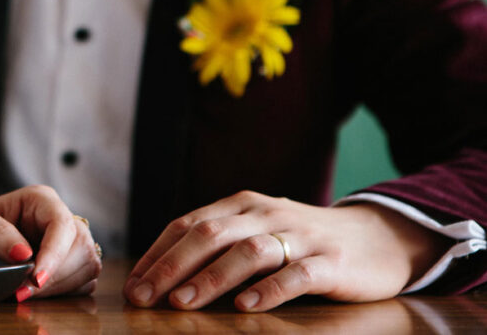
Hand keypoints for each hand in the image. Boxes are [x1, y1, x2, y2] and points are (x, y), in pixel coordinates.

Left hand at [0, 185, 102, 299]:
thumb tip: (23, 254)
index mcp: (41, 199)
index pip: (61, 224)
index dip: (54, 254)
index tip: (36, 279)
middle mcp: (60, 216)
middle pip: (80, 246)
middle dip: (55, 275)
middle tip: (22, 293)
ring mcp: (69, 240)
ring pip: (87, 264)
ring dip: (59, 286)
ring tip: (26, 294)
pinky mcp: (71, 261)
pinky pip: (85, 280)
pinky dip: (65, 292)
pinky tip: (39, 294)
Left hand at [124, 191, 449, 311]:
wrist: (378, 238)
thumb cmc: (302, 241)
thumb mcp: (257, 231)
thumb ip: (219, 245)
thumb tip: (163, 276)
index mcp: (242, 204)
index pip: (189, 223)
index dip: (159, 253)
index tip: (134, 284)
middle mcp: (266, 214)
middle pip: (211, 234)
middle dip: (173, 266)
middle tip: (145, 296)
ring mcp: (300, 236)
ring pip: (248, 252)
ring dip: (211, 277)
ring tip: (183, 302)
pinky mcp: (332, 262)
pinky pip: (297, 274)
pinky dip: (270, 290)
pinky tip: (246, 307)